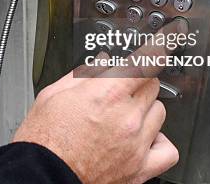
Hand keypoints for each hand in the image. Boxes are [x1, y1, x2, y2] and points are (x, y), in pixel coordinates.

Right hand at [13, 19, 186, 183]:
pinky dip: (160, 141)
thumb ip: (81, 75)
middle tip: (119, 88)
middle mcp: (126, 118)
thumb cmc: (42, 141)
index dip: (158, 46)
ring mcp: (136, 145)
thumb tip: (100, 63)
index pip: (145, 61)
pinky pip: (168, 149)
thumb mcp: (53, 95)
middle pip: (152, 85)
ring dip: (146, 108)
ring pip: (160, 112)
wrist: (41, 176)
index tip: (168, 38)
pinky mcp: (139, 169)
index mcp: (105, 94)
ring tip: (125, 115)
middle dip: (137, 81)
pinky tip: (146, 138)